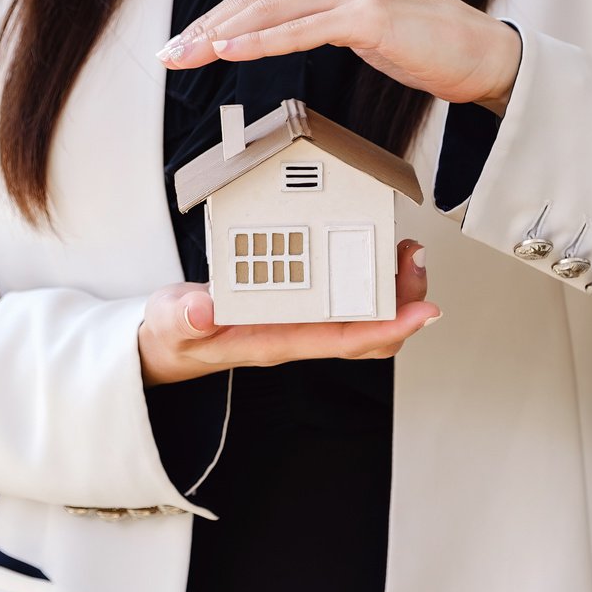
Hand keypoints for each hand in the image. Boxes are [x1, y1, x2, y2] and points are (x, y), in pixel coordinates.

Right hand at [139, 238, 439, 385]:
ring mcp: (302, 320)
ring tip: (406, 252)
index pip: (343, 340)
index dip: (388, 327)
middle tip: (416, 260)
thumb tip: (202, 309)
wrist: (169, 339)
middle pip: (370, 332)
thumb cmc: (176, 334)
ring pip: (365, 315)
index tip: (422, 312)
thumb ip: (184, 319)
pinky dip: (370, 275)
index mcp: (276, 341)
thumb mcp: (171, 324)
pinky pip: (347, 297)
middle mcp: (298, 334)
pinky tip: (375, 250)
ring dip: (394, 288)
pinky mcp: (299, 303)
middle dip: (404, 301)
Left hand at [155, 0, 520, 115]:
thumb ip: (317, 17)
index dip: (217, 15)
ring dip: (221, 36)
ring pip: (271, 11)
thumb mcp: (360, 22)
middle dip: (207, 27)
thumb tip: (267, 33)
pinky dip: (260, 42)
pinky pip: (301, 31)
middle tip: (171, 51)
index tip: (186, 39)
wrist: (480, 53)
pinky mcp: (367, 14)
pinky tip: (231, 51)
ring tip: (188, 54)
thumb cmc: (425, 43)